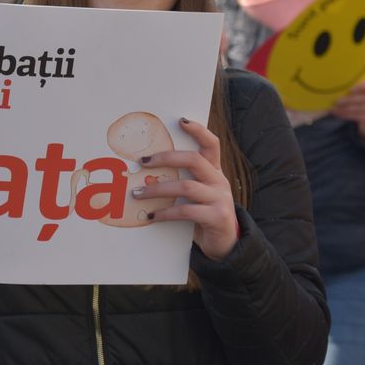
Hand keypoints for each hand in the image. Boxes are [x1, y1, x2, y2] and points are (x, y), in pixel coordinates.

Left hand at [135, 117, 240, 261]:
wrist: (226, 243)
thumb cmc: (204, 215)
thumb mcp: (198, 194)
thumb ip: (184, 181)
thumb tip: (147, 171)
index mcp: (215, 172)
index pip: (211, 144)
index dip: (198, 131)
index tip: (180, 121)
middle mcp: (219, 181)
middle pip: (195, 160)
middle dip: (166, 158)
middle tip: (143, 161)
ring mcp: (220, 198)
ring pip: (187, 186)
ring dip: (159, 188)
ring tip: (138, 192)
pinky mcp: (216, 216)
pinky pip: (186, 211)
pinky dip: (165, 212)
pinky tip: (151, 215)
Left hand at [331, 80, 364, 139]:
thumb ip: (359, 89)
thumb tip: (342, 87)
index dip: (360, 87)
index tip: (349, 89)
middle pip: (362, 99)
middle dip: (348, 100)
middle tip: (336, 101)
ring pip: (357, 109)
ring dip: (344, 109)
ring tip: (334, 109)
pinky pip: (356, 117)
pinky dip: (346, 115)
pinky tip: (339, 114)